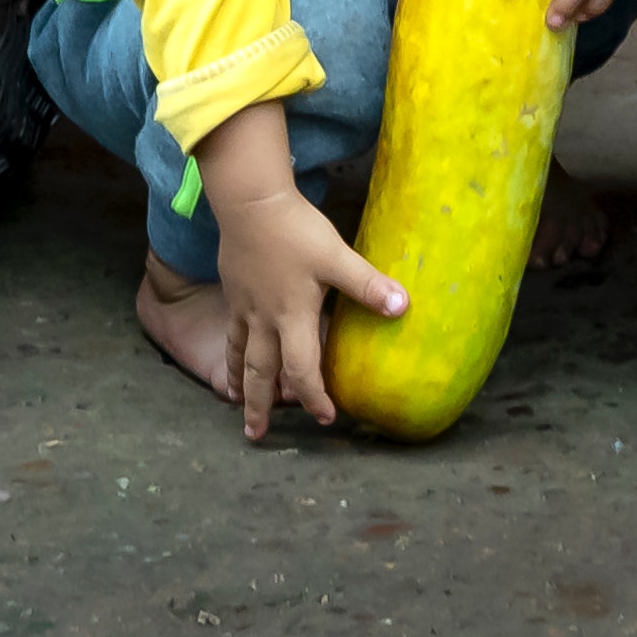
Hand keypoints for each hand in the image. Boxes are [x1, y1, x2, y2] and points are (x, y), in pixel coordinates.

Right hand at [203, 135, 407, 441]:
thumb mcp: (336, 257)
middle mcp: (265, 320)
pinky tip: (233, 355)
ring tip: (236, 403)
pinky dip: (232, 350)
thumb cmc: (294, 231)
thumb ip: (368, 285)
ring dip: (240, 383)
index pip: (302, 370)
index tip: (326, 416)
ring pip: (240, 355)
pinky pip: (231, 332)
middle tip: (256, 435)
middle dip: (260, 406)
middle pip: (260, 373)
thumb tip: (404, 308)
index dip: (315, 396)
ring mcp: (245, 307)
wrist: (249, 201)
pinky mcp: (233, 291)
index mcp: (292, 317)